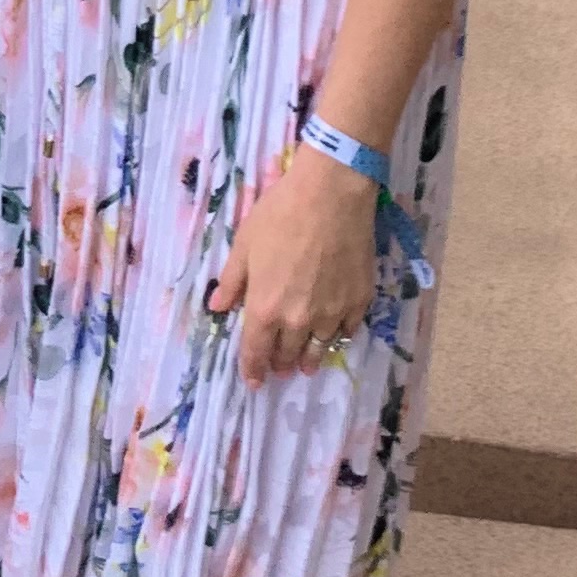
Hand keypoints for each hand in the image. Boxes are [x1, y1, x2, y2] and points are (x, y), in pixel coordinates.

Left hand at [210, 155, 377, 386]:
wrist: (331, 195)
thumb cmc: (281, 215)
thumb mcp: (244, 244)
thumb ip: (231, 280)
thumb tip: (218, 307)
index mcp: (265, 307)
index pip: (256, 351)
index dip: (252, 369)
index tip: (253, 381)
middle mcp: (298, 320)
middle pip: (288, 354)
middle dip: (280, 364)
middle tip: (279, 368)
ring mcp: (332, 313)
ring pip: (319, 349)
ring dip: (310, 359)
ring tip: (307, 365)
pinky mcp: (358, 302)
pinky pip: (347, 330)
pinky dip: (337, 336)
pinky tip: (334, 334)